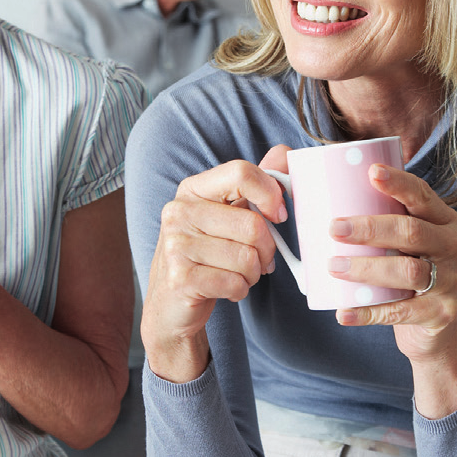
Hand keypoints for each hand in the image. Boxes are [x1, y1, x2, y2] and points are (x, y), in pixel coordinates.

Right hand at [141, 156, 285, 381]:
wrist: (171, 304)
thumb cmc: (207, 254)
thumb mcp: (228, 213)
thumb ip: (256, 183)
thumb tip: (285, 153)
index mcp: (193, 189)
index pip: (241, 172)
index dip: (270, 193)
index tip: (278, 215)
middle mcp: (179, 212)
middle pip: (253, 224)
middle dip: (267, 249)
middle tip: (260, 259)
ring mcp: (176, 245)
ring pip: (248, 258)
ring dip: (253, 273)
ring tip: (239, 274)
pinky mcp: (181, 278)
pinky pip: (235, 283)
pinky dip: (241, 290)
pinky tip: (227, 288)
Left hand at [325, 164, 456, 361]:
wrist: (438, 327)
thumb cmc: (408, 271)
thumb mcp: (405, 243)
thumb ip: (380, 219)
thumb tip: (320, 191)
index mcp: (442, 221)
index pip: (422, 195)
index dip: (398, 183)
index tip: (371, 172)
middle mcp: (453, 246)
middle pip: (412, 231)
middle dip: (371, 228)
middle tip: (334, 228)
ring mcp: (450, 281)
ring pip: (407, 270)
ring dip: (367, 268)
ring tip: (334, 267)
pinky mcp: (442, 313)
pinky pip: (402, 312)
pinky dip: (370, 312)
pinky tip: (345, 312)